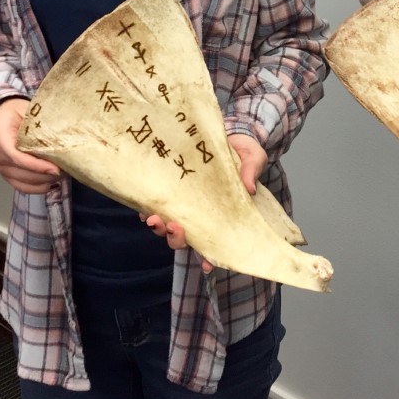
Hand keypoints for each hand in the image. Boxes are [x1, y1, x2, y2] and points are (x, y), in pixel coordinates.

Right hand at [0, 98, 60, 193]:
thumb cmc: (12, 112)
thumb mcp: (25, 109)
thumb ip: (39, 121)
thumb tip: (63, 128)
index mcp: (1, 138)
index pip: (18, 157)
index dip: (38, 165)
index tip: (56, 169)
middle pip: (24, 173)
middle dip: (47, 174)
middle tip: (67, 169)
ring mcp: (1, 168)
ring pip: (25, 182)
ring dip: (45, 181)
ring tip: (63, 174)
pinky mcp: (6, 175)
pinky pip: (22, 187)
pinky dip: (38, 188)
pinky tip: (51, 184)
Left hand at [141, 134, 268, 267]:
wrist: (228, 133)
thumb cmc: (243, 151)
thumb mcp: (254, 158)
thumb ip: (251, 171)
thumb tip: (249, 189)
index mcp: (220, 214)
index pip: (213, 242)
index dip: (208, 257)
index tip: (206, 265)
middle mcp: (199, 213)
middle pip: (183, 238)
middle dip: (176, 239)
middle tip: (175, 228)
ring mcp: (182, 202)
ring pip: (166, 225)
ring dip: (159, 227)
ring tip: (154, 219)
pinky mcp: (169, 186)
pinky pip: (154, 203)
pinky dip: (147, 208)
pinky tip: (144, 207)